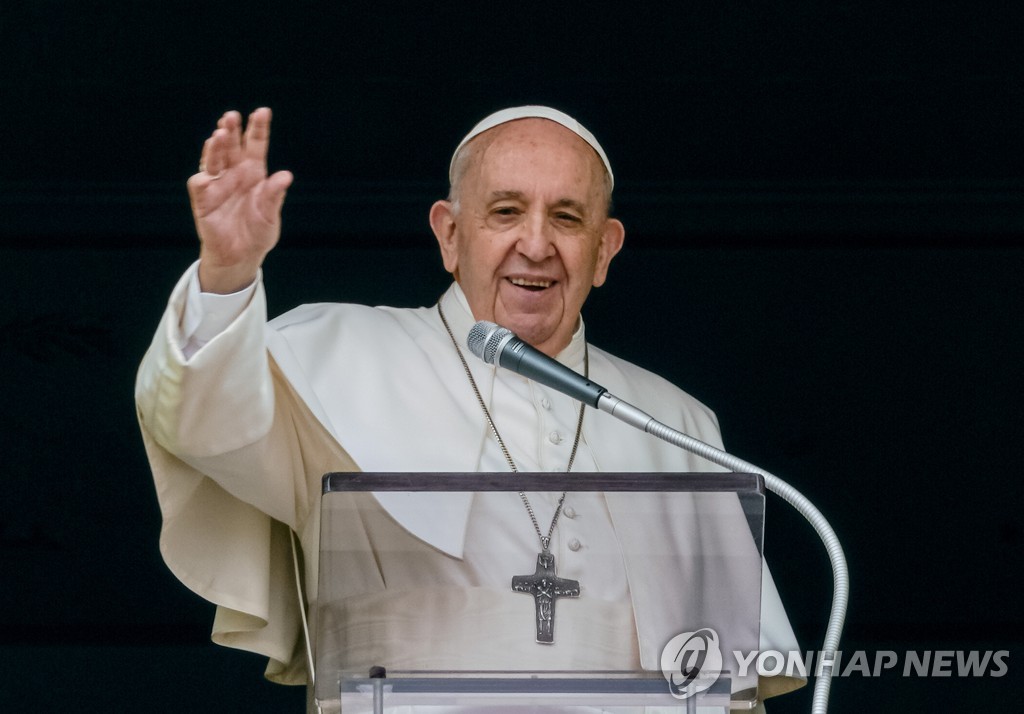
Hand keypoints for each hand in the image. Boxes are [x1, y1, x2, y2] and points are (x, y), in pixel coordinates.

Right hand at [188, 108, 292, 293]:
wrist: (241, 256)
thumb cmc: (258, 233)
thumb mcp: (270, 215)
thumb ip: (275, 196)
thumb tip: (286, 176)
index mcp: (254, 173)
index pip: (255, 145)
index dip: (258, 128)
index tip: (263, 111)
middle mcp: (234, 173)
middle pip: (231, 146)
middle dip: (231, 130)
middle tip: (232, 116)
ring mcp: (217, 184)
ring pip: (214, 159)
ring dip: (216, 147)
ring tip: (220, 135)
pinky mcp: (203, 199)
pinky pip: (200, 182)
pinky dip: (204, 174)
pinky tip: (208, 169)